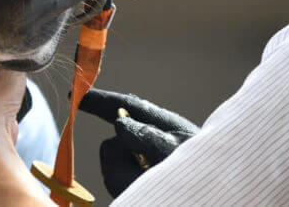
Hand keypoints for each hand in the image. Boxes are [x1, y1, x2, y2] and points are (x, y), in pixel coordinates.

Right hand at [78, 87, 198, 196]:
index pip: (122, 106)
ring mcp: (139, 164)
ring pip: (111, 166)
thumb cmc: (202, 169)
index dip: (97, 100)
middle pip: (111, 144)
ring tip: (154, 180)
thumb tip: (119, 122)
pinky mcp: (134, 181)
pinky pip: (116, 182)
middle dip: (122, 159)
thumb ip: (147, 135)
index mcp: (159, 124)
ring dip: (128, 177)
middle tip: (146, 170)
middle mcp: (145, 142)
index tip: (74, 95)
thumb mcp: (176, 150)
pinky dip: (129, 184)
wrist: (214, 191)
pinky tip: (147, 186)